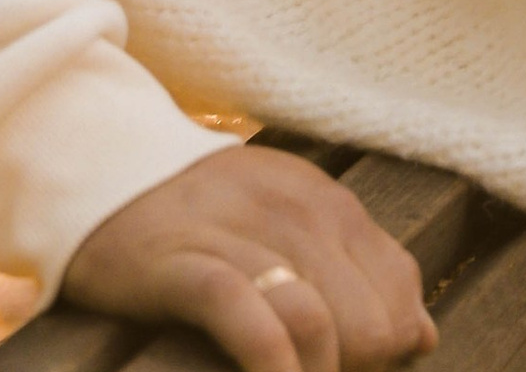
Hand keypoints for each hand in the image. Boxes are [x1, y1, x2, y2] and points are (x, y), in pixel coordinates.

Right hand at [62, 145, 435, 371]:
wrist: (100, 172)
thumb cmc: (206, 216)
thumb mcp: (291, 226)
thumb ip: (363, 271)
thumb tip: (425, 334)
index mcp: (323, 199)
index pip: (399, 287)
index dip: (389, 343)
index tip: (359, 366)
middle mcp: (289, 209)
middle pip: (366, 316)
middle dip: (356, 368)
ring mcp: (234, 234)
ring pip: (316, 320)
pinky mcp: (182, 264)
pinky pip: (245, 317)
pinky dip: (272, 365)